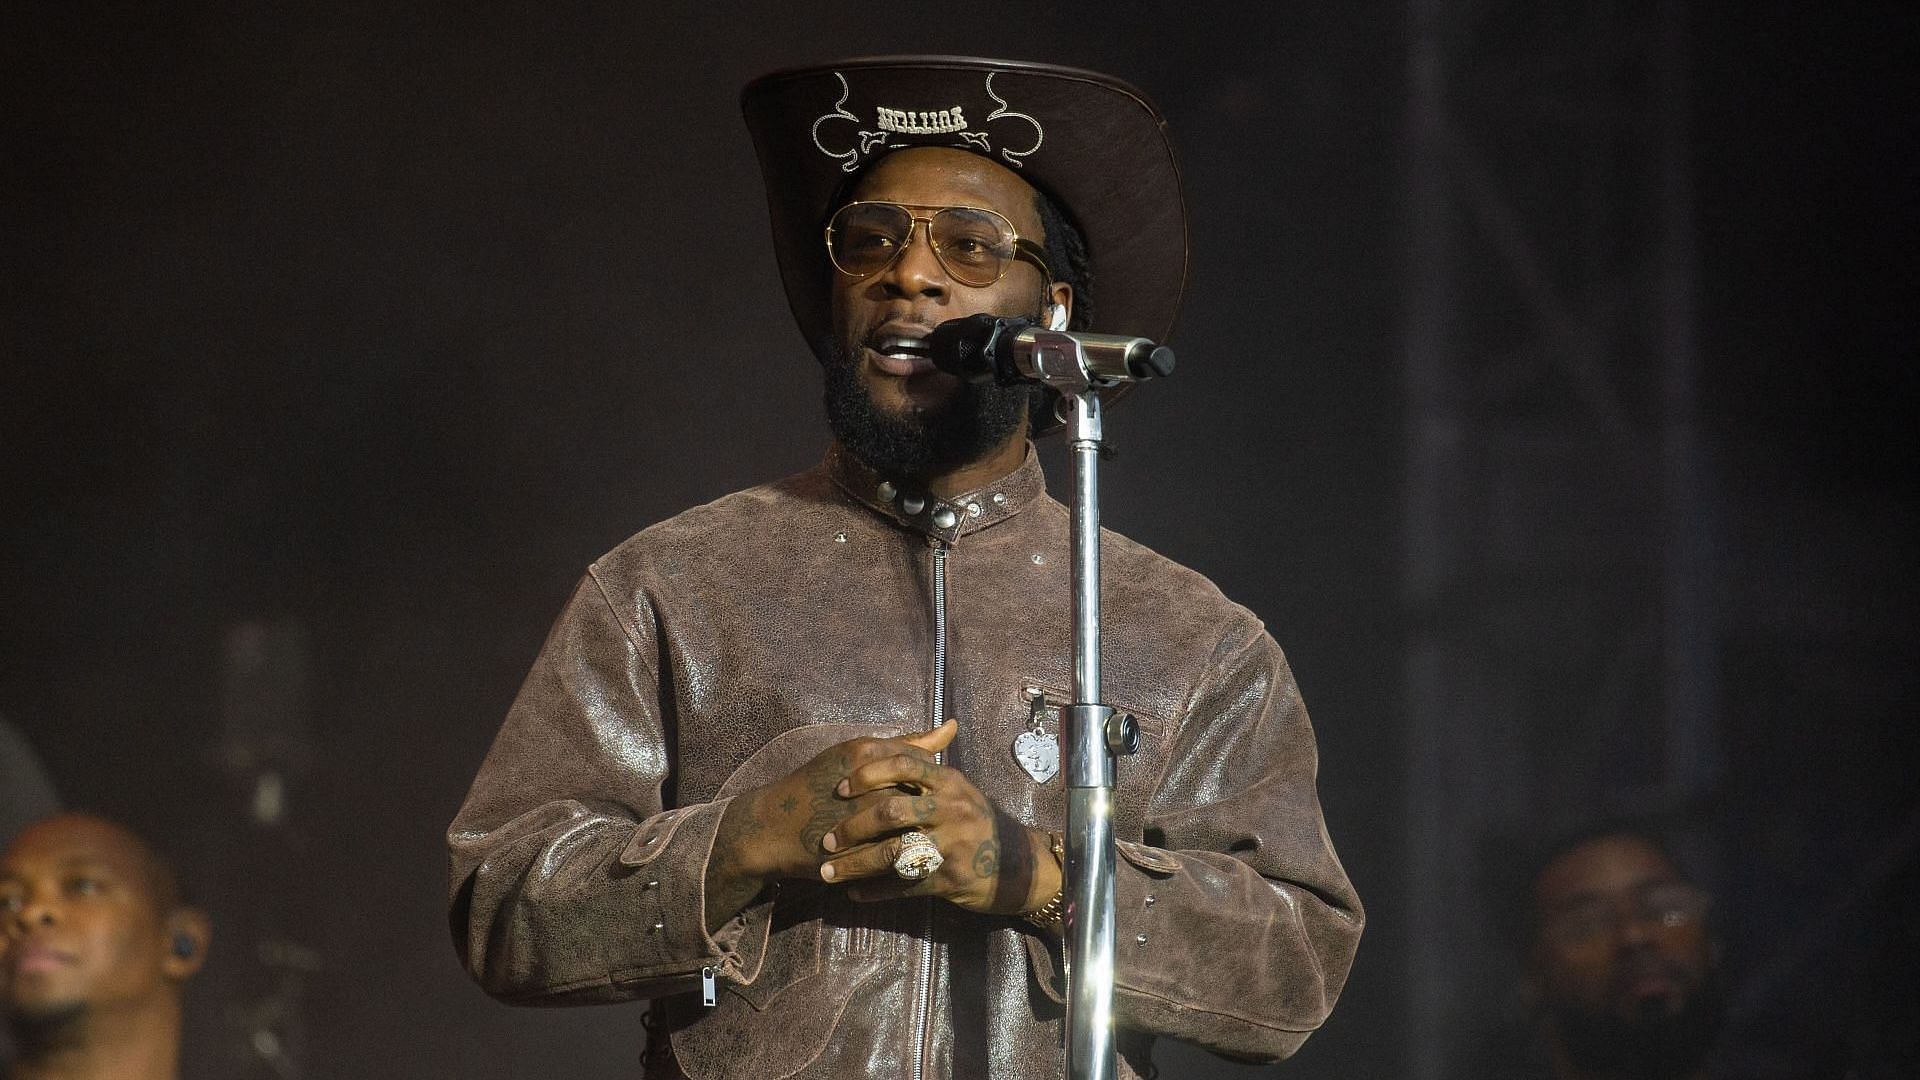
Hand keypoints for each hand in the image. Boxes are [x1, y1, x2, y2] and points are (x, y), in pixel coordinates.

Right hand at [704, 722, 957, 928]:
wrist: (774, 826)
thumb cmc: (817, 785)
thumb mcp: (857, 755)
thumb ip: (905, 745)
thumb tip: (950, 730)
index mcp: (865, 752)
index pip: (921, 763)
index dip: (929, 780)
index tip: (925, 791)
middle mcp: (866, 782)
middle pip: (920, 796)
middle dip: (929, 810)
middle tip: (929, 819)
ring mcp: (860, 818)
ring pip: (912, 827)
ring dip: (922, 837)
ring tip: (922, 841)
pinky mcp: (855, 849)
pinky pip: (895, 856)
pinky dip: (905, 859)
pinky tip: (907, 860)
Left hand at [816, 720, 1060, 916]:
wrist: (1017, 867)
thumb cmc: (978, 823)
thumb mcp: (961, 790)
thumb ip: (938, 764)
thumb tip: (942, 724)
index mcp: (948, 782)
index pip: (903, 764)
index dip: (867, 773)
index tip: (840, 788)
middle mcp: (950, 809)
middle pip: (892, 811)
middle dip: (852, 827)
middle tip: (826, 839)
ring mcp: (950, 846)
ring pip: (893, 853)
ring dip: (855, 865)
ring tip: (828, 873)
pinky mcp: (949, 879)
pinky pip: (904, 886)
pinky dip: (875, 892)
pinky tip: (855, 895)